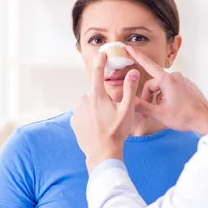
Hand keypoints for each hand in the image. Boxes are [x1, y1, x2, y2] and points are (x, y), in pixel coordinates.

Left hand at [71, 52, 140, 171]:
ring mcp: (77, 111)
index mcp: (97, 95)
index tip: (103, 53)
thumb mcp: (127, 110)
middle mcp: (84, 100)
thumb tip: (134, 72)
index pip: (98, 72)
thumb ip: (130, 89)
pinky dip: (89, 117)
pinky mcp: (74, 121)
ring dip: (96, 108)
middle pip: (96, 92)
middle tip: (112, 113)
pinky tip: (97, 127)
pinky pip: (83, 113)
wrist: (102, 153)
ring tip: (105, 122)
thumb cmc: (116, 131)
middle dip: (104, 99)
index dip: (101, 61)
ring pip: (89, 103)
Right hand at [126, 46, 207, 134]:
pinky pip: (172, 89)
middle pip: (154, 84)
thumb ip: (141, 106)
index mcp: (167, 80)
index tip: (129, 47)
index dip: (136, 56)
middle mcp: (175, 77)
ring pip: (162, 87)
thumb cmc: (184, 117)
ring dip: (158, 99)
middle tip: (146, 113)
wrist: (205, 119)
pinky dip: (167, 98)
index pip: (148, 65)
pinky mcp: (188, 86)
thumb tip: (129, 101)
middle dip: (148, 98)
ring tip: (161, 113)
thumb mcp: (159, 114)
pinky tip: (171, 109)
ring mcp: (183, 81)